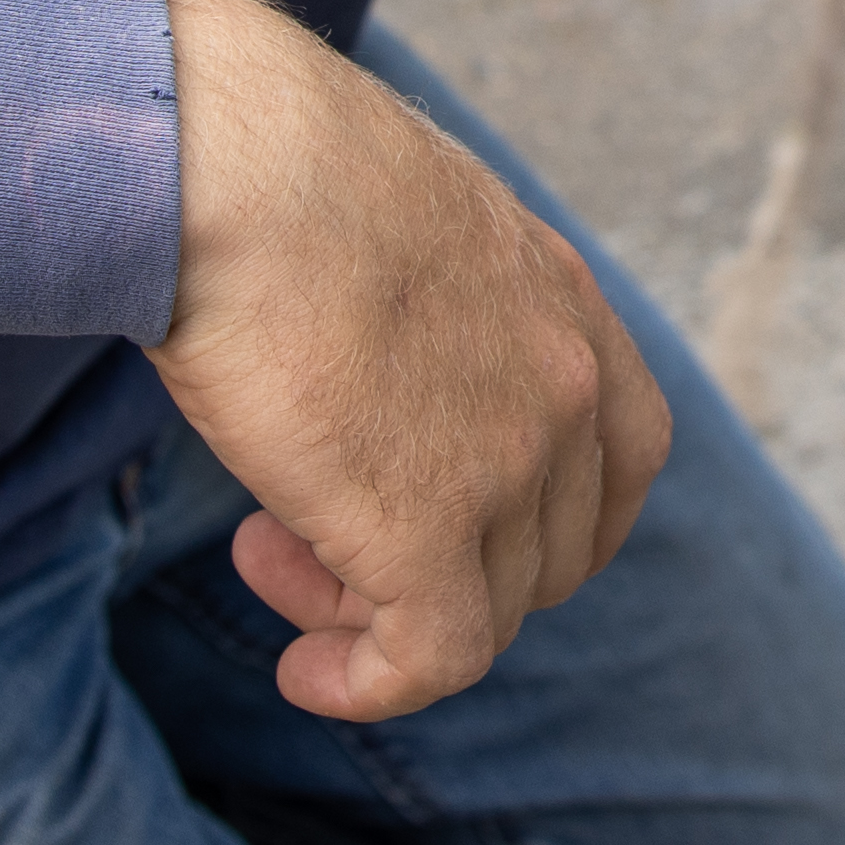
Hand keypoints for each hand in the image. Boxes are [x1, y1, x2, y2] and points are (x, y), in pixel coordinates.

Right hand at [147, 0, 669, 719]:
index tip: (430, 510)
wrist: (223, 160)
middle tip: (312, 530)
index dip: (533, 517)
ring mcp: (513, 460)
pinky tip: (301, 673)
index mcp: (572, 304)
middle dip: (441, 566)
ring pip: (482, 611)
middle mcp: (570, 385)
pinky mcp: (426, 529)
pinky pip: (430, 659)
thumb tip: (382, 376)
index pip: (621, 459)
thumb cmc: (269, 170)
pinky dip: (368, 684)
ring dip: (369, 606)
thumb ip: (437, 312)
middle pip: (547, 552)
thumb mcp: (406, 227)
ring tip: (266, 550)